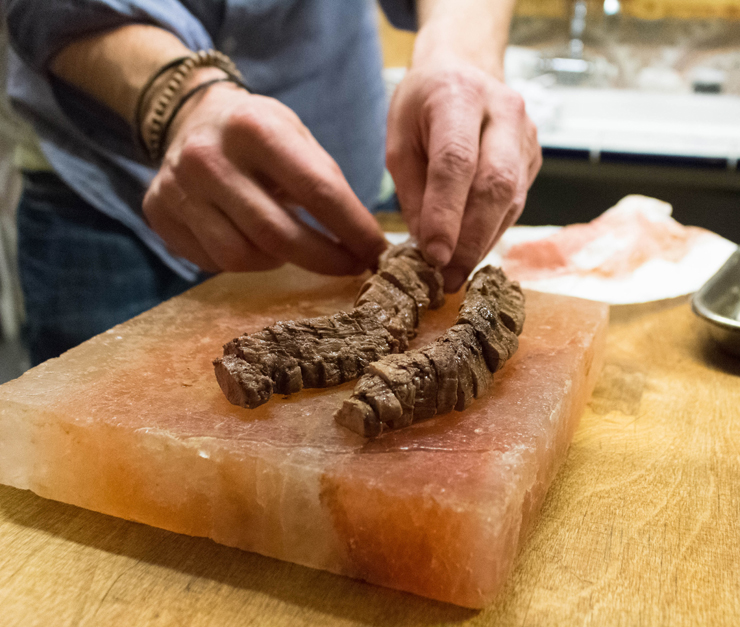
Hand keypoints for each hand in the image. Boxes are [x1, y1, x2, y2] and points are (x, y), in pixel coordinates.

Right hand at [143, 81, 386, 273]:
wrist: (190, 116)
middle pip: (277, 235)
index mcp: (253, 128)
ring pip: (241, 257)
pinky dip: (244, 260)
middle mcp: (208, 158)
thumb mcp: (295, 136)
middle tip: (351, 266)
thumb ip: (326, 181)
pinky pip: (212, 261)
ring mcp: (177, 189)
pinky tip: (252, 240)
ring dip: (279, 261)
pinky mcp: (159, 213)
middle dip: (325, 259)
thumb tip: (365, 242)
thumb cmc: (258, 132)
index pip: (317, 191)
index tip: (377, 253)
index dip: (352, 229)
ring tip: (291, 244)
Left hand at [386, 62, 541, 291]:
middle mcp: (503, 111)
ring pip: (511, 200)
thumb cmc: (423, 107)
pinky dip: (491, 232)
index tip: (433, 256)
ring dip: (482, 243)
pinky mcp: (534, 157)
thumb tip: (429, 247)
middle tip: (447, 278)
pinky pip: (516, 204)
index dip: (446, 213)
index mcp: (459, 96)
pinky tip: (471, 251)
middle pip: (496, 184)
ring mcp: (526, 134)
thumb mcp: (399, 140)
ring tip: (455, 274)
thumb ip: (412, 191)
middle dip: (471, 239)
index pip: (456, 161)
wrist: (463, 72)